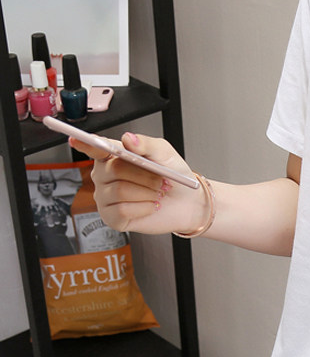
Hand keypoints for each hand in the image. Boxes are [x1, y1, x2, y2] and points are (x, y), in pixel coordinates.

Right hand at [69, 132, 206, 234]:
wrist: (188, 203)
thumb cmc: (173, 176)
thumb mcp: (164, 154)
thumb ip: (147, 144)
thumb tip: (128, 139)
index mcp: (113, 156)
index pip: (94, 148)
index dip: (84, 143)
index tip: (75, 139)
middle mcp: (104, 176)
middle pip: (112, 170)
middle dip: (143, 175)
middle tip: (160, 180)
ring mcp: (105, 197)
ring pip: (119, 191)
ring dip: (146, 192)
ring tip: (157, 193)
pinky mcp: (112, 217)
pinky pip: (122, 210)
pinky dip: (143, 208)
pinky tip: (150, 206)